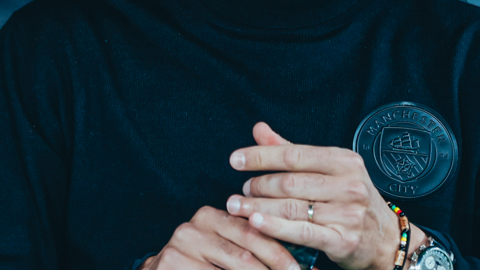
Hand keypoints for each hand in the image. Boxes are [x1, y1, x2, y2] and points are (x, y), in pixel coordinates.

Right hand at [141, 205, 299, 269]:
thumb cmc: (199, 266)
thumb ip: (255, 252)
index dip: (280, 255)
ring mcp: (178, 251)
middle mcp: (192, 229)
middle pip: (244, 257)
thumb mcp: (225, 252)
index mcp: (211, 216)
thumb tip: (308, 267)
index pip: (253, 234)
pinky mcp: (170, 268)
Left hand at [226, 122, 425, 269]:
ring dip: (258, 207)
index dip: (260, 156)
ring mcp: (348, 213)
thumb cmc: (351, 200)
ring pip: (292, 207)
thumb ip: (291, 151)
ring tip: (238, 207)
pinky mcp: (343, 239)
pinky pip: (301, 232)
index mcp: (344, 160)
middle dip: (259, 186)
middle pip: (290, 182)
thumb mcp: (329, 170)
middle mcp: (349, 184)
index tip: (235, 159)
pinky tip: (256, 224)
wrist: (386, 238)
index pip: (294, 154)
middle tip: (241, 191)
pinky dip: (275, 228)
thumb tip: (259, 129)